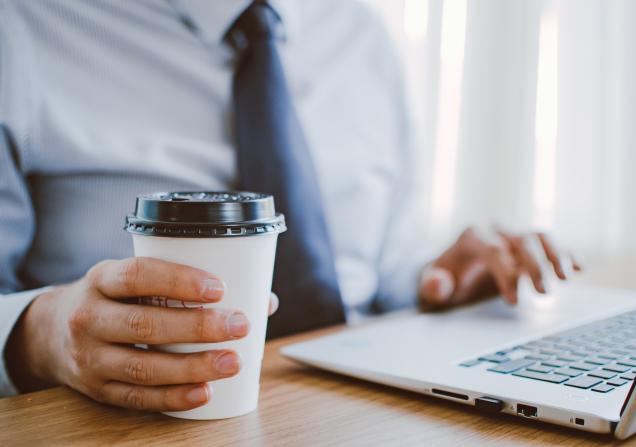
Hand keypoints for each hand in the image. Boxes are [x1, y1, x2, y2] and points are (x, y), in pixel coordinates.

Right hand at [5, 257, 278, 411]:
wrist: (51, 332)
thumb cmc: (113, 298)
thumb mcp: (134, 279)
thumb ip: (187, 284)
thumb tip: (263, 300)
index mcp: (101, 279)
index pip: (138, 276)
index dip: (179, 281)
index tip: (219, 288)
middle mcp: (89, 317)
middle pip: (144, 324)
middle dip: (197, 327)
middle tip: (239, 326)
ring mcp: (89, 358)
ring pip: (144, 367)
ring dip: (193, 367)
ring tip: (232, 362)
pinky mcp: (97, 390)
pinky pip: (138, 399)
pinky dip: (174, 398)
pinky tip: (205, 392)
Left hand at [419, 226, 580, 307]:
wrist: (453, 270)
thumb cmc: (444, 278)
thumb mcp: (432, 285)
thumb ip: (433, 286)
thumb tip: (439, 284)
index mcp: (473, 237)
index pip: (494, 251)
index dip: (505, 275)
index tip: (513, 301)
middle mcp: (497, 231)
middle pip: (522, 241)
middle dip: (535, 266)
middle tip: (544, 293)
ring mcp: (515, 236)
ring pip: (540, 237)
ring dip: (557, 255)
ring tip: (567, 278)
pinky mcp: (530, 246)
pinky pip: (552, 245)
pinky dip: (567, 253)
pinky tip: (581, 267)